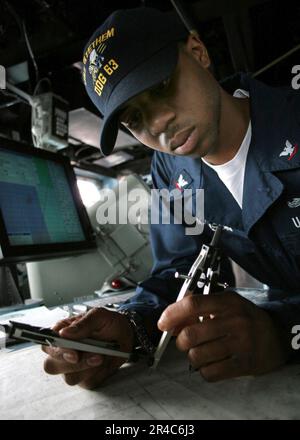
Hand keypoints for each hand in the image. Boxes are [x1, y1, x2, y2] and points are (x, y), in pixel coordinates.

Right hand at [42, 307, 133, 388]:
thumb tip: (63, 332)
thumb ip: (82, 323)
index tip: (74, 353)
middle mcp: (64, 352)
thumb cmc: (108, 323)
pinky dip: (99, 373)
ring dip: (88, 368)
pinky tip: (105, 361)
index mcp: (62, 334)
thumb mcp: (99, 316)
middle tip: (93, 356)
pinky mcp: (86, 378)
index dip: (57, 351)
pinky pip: (88, 382)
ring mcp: (73, 367)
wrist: (126, 334)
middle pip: (51, 366)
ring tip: (102, 356)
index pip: (48, 345)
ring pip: (69, 378)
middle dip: (71, 364)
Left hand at [158, 291, 287, 381]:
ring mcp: (241, 343)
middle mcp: (235, 321)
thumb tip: (171, 320)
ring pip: (197, 356)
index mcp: (227, 302)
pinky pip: (210, 373)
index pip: (192, 305)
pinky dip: (204, 370)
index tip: (163, 323)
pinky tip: (211, 362)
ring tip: (201, 352)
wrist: (276, 336)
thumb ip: (199, 308)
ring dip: (192, 357)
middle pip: (190, 334)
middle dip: (180, 341)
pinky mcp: (245, 364)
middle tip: (185, 341)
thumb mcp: (224, 304)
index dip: (171, 314)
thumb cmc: (244, 318)